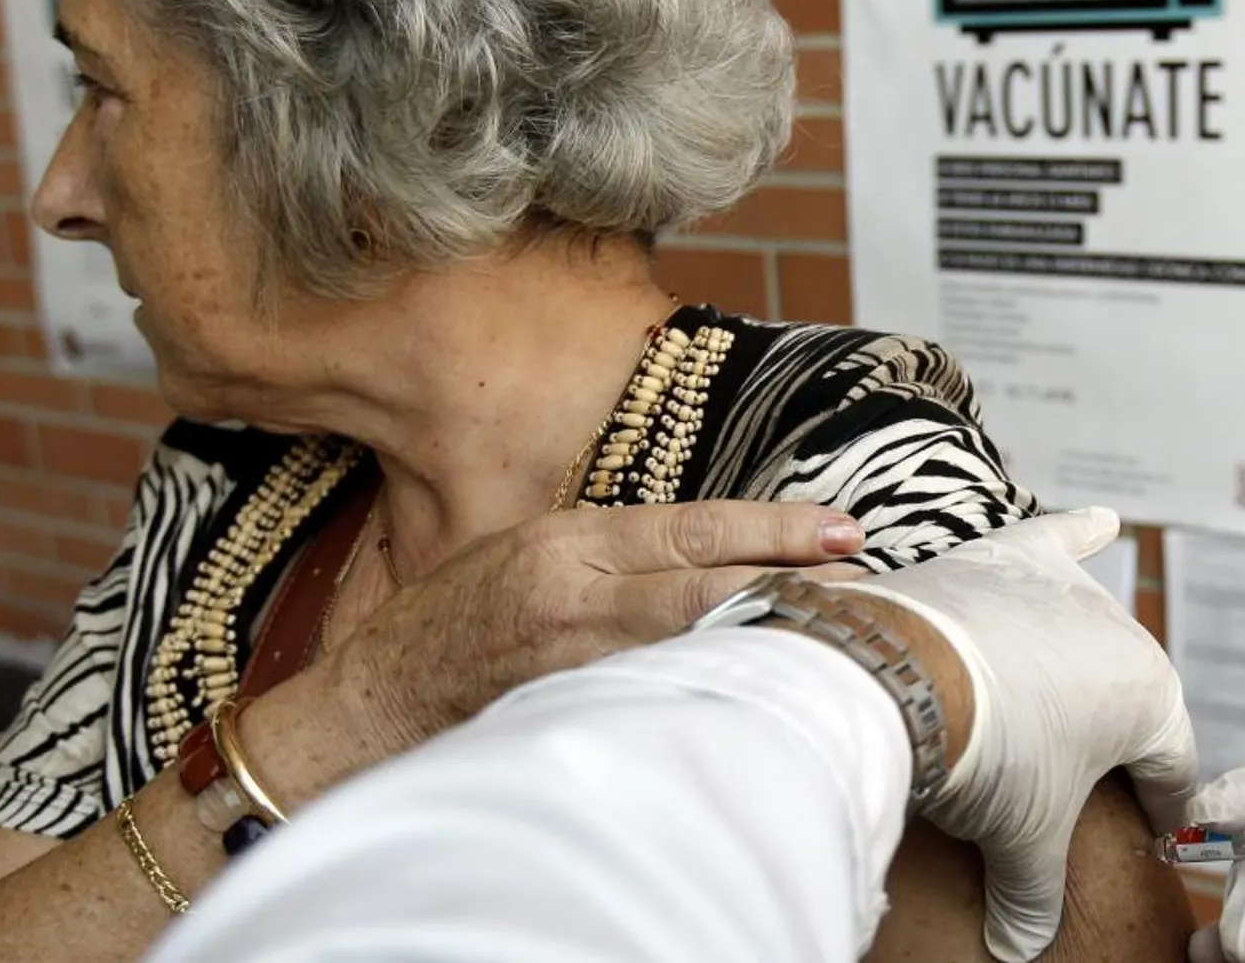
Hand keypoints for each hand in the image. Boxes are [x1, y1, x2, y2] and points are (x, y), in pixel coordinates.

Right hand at [330, 501, 866, 765]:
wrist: (380, 698)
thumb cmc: (459, 616)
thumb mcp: (533, 548)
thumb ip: (617, 546)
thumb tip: (714, 544)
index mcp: (569, 542)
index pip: (693, 527)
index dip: (774, 528)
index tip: (840, 529)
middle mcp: (578, 600)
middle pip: (709, 589)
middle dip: (794, 585)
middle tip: (864, 585)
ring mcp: (577, 666)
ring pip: (694, 649)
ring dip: (767, 640)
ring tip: (837, 635)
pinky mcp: (575, 716)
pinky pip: (661, 700)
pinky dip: (717, 691)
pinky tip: (764, 691)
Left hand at [852, 508, 1198, 962]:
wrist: (905, 678)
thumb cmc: (985, 757)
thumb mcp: (1019, 841)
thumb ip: (1033, 894)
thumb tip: (1021, 947)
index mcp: (1148, 698)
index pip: (1168, 765)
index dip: (1160, 808)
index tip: (1152, 836)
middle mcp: (1119, 631)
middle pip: (1122, 696)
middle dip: (1104, 739)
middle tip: (1072, 778)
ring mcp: (1059, 590)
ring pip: (1085, 628)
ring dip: (1081, 656)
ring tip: (1076, 683)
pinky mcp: (1006, 558)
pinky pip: (1056, 541)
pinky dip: (1077, 533)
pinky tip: (1100, 521)